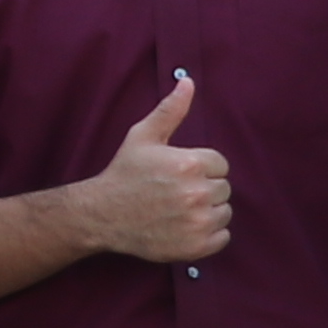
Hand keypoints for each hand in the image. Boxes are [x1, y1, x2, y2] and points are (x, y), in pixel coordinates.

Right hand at [70, 73, 231, 264]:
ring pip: (224, 212)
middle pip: (223, 188)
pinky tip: (186, 227)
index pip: (220, 164)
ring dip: (208, 211)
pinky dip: (210, 234)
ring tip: (180, 209)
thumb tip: (187, 81)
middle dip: (204, 188)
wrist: (103, 214)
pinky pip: (223, 237)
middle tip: (177, 192)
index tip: (179, 173)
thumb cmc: (124, 173)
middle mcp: (196, 193)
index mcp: (189, 164)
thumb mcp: (143, 136)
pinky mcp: (196, 246)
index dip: (201, 167)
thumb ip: (170, 110)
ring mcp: (197, 222)